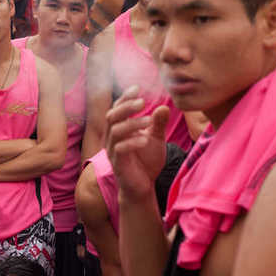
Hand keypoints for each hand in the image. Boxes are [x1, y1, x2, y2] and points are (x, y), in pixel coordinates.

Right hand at [106, 86, 168, 201]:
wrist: (142, 187)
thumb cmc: (146, 162)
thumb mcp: (156, 139)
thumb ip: (158, 124)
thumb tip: (164, 106)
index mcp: (119, 129)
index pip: (117, 108)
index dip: (125, 97)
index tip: (138, 88)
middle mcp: (112, 138)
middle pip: (112, 116)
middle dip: (126, 107)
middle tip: (142, 102)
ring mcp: (113, 151)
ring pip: (116, 131)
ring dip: (132, 123)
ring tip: (148, 121)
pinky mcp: (118, 164)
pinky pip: (120, 149)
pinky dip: (132, 142)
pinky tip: (145, 139)